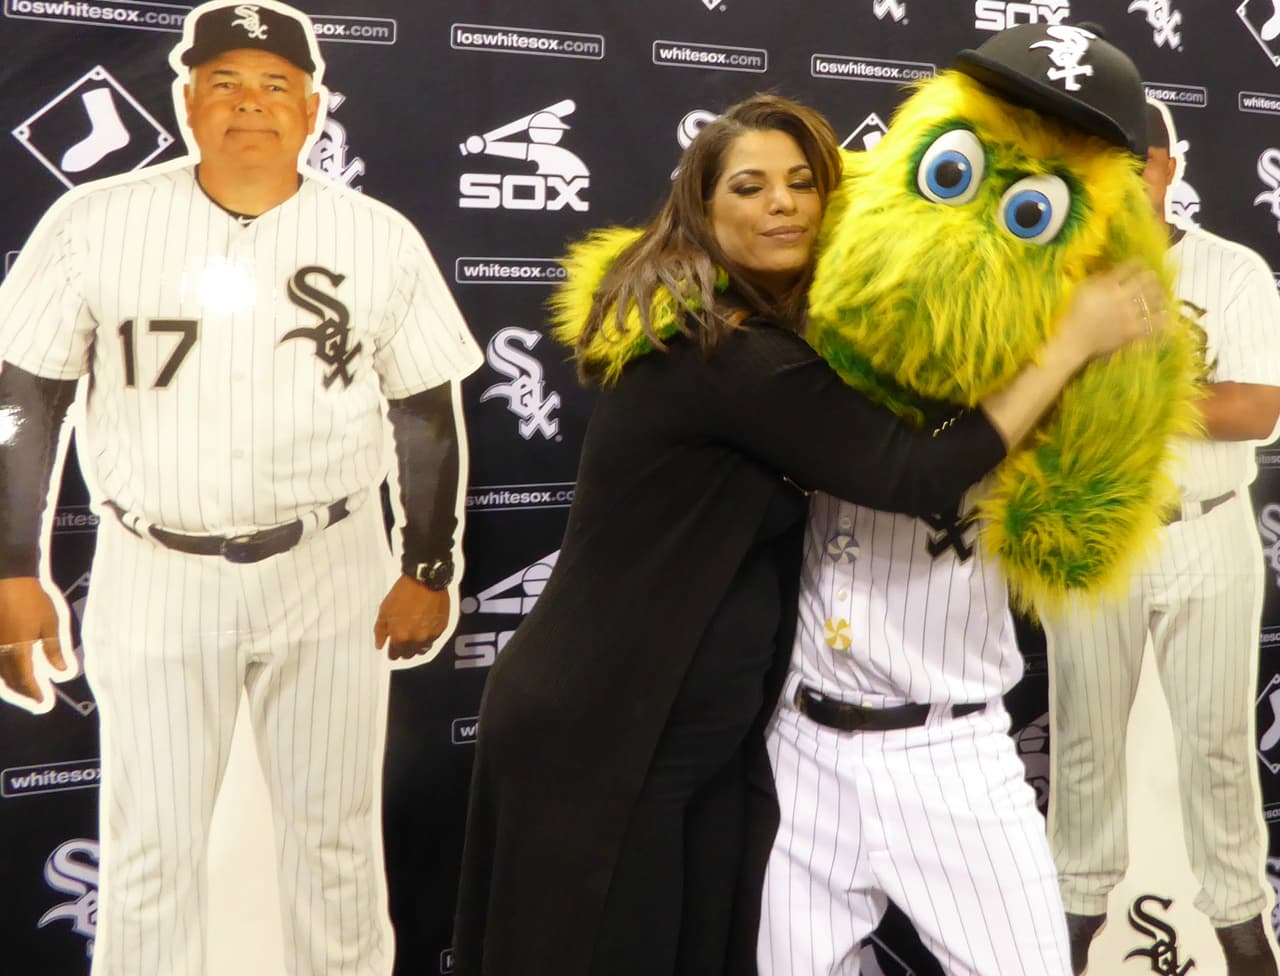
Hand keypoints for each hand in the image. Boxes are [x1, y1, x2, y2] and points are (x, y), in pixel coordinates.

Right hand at [0, 577, 68, 706]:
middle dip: (23, 694)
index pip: (26, 681)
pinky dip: (1, 673)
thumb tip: (62, 674)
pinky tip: (9, 674)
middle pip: (8, 682)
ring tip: (25, 691)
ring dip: (10, 686)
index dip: (35, 694)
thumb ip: (54, 650)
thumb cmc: (30, 599)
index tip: (44, 704)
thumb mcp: (49, 623)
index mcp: (17, 650)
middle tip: (36, 703)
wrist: (5, 577)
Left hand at [374, 575, 451, 660]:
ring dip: (417, 645)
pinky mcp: (441, 627)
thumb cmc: (404, 592)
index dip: (391, 651)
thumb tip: (379, 644)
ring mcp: (430, 634)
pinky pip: (433, 638)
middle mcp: (416, 639)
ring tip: (413, 634)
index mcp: (400, 636)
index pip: (394, 654)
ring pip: (423, 649)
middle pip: (409, 655)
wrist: (425, 580)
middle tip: (402, 639)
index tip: (391, 648)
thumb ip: (380, 630)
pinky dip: (428, 636)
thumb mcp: (384, 610)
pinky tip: (424, 625)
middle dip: (403, 650)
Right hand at [1058, 259, 1168, 362]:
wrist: (1074, 341)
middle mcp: (1123, 296)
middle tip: (1152, 277)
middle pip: (1146, 279)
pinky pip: (1154, 322)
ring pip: (1154, 298)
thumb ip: (1098, 279)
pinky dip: (1161, 317)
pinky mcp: (1134, 331)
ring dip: (1159, 293)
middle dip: (1151, 276)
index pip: (1129, 267)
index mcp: (1108, 285)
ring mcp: (1130, 314)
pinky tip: (1164, 314)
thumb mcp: (1081, 289)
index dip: (1137, 262)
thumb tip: (1112, 271)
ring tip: (1159, 293)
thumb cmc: (1074, 314)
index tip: (1139, 263)